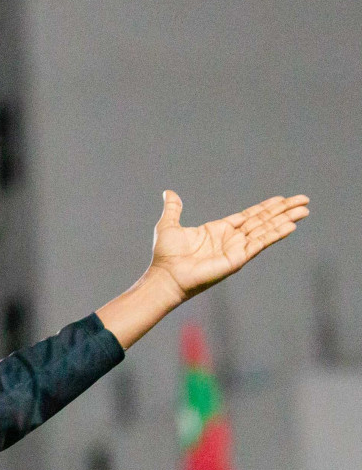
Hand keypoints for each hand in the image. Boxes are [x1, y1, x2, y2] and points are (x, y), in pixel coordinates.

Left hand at [97, 190, 310, 349]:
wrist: (165, 276)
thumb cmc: (165, 256)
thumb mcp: (169, 225)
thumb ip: (174, 208)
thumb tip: (169, 192)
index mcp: (218, 230)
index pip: (249, 216)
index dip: (266, 207)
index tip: (282, 198)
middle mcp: (231, 239)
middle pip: (263, 220)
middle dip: (283, 210)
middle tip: (304, 200)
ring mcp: (236, 249)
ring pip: (266, 230)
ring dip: (285, 219)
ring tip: (304, 210)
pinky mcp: (237, 259)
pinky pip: (260, 244)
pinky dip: (275, 234)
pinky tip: (290, 226)